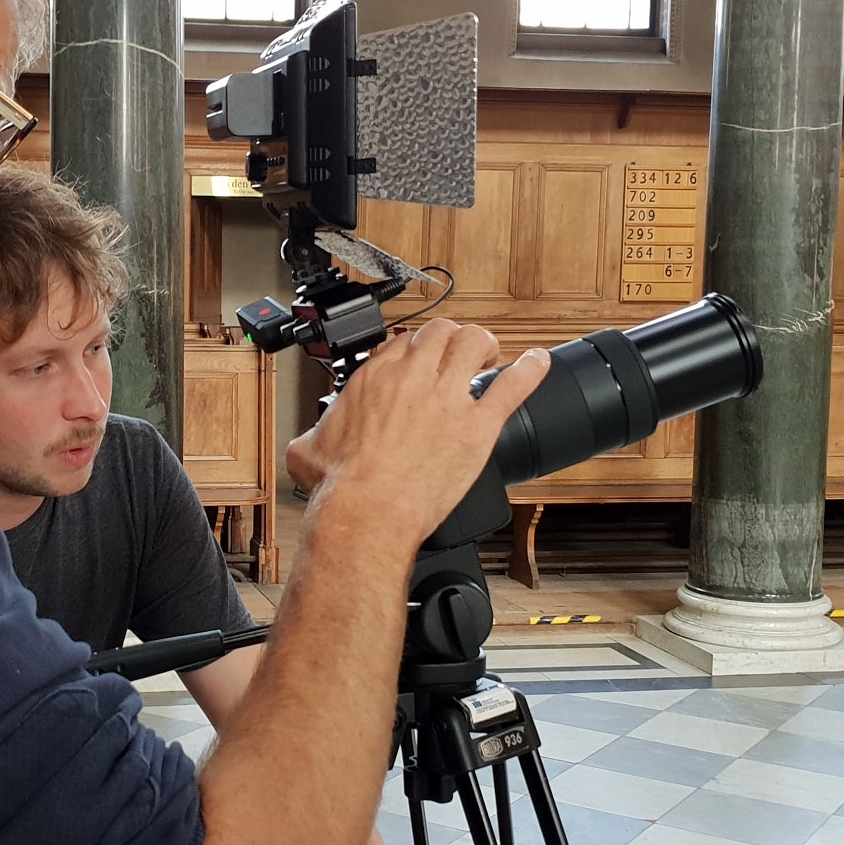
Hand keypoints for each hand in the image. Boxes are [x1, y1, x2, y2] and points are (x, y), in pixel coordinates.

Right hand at [285, 321, 548, 546]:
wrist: (366, 512)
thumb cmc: (341, 487)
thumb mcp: (307, 452)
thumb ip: (310, 436)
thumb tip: (304, 442)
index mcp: (375, 379)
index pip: (402, 342)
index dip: (415, 349)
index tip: (419, 362)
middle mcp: (412, 378)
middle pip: (441, 332)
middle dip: (451, 338)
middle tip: (457, 353)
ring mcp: (448, 399)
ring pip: (475, 343)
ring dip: (485, 344)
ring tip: (490, 355)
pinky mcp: (477, 426)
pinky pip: (512, 386)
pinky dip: (530, 371)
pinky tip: (540, 363)